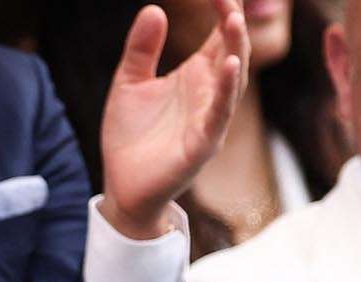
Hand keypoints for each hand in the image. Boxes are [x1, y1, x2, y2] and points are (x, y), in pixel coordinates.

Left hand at [99, 0, 248, 239]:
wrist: (123, 186)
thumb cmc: (130, 137)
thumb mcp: (129, 82)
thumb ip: (141, 48)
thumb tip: (154, 9)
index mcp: (195, 77)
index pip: (218, 37)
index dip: (222, 11)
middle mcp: (209, 96)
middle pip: (230, 52)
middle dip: (232, 23)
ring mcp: (210, 119)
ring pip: (233, 80)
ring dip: (236, 50)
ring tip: (234, 20)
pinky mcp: (203, 144)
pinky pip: (220, 114)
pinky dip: (227, 91)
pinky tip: (230, 66)